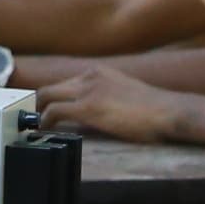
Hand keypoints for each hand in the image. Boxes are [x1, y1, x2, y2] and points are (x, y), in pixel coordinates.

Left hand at [39, 63, 182, 145]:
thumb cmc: (155, 110)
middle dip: (39, 105)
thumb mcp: (125, 94)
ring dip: (39, 113)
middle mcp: (90, 76)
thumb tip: (94, 114)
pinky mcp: (88, 107)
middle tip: (34, 121)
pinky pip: (55, 111)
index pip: (65, 84)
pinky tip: (46, 130)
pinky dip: (45, 121)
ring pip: (47, 96)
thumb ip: (106, 97)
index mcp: (100, 73)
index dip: (52, 99)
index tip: (45, 111)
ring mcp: (88, 90)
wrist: (170, 111)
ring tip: (37, 127)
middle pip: (51, 88)